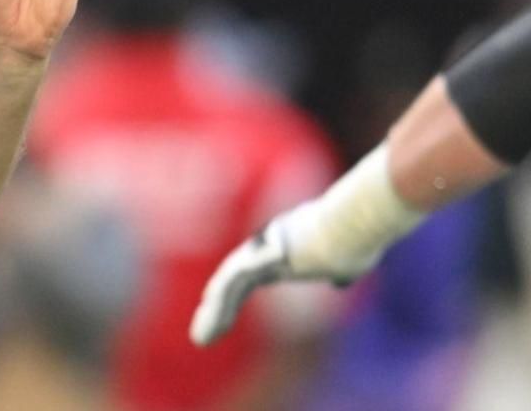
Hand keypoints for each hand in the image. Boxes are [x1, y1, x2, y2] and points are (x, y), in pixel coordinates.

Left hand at [191, 199, 379, 346]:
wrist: (358, 221)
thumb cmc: (358, 239)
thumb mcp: (350, 260)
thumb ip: (338, 269)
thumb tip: (340, 280)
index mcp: (282, 253)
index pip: (248, 278)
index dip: (233, 298)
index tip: (221, 318)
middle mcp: (266, 249)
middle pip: (233, 283)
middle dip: (218, 309)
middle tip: (202, 336)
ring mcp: (263, 250)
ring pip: (228, 284)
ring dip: (214, 313)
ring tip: (201, 339)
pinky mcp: (263, 254)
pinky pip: (232, 280)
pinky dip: (220, 300)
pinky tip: (209, 315)